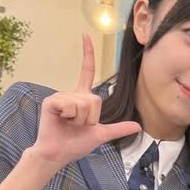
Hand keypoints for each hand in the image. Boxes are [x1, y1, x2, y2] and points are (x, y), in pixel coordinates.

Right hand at [30, 36, 139, 167]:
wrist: (58, 154)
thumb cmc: (75, 144)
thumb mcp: (101, 134)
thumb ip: (118, 129)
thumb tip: (138, 127)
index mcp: (82, 98)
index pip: (87, 71)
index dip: (88, 54)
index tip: (85, 36)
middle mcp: (72, 94)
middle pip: (94, 99)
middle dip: (90, 117)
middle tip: (77, 126)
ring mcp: (60, 96)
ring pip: (84, 104)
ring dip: (80, 120)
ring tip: (68, 124)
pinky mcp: (51, 101)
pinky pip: (71, 106)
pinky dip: (70, 117)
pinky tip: (61, 121)